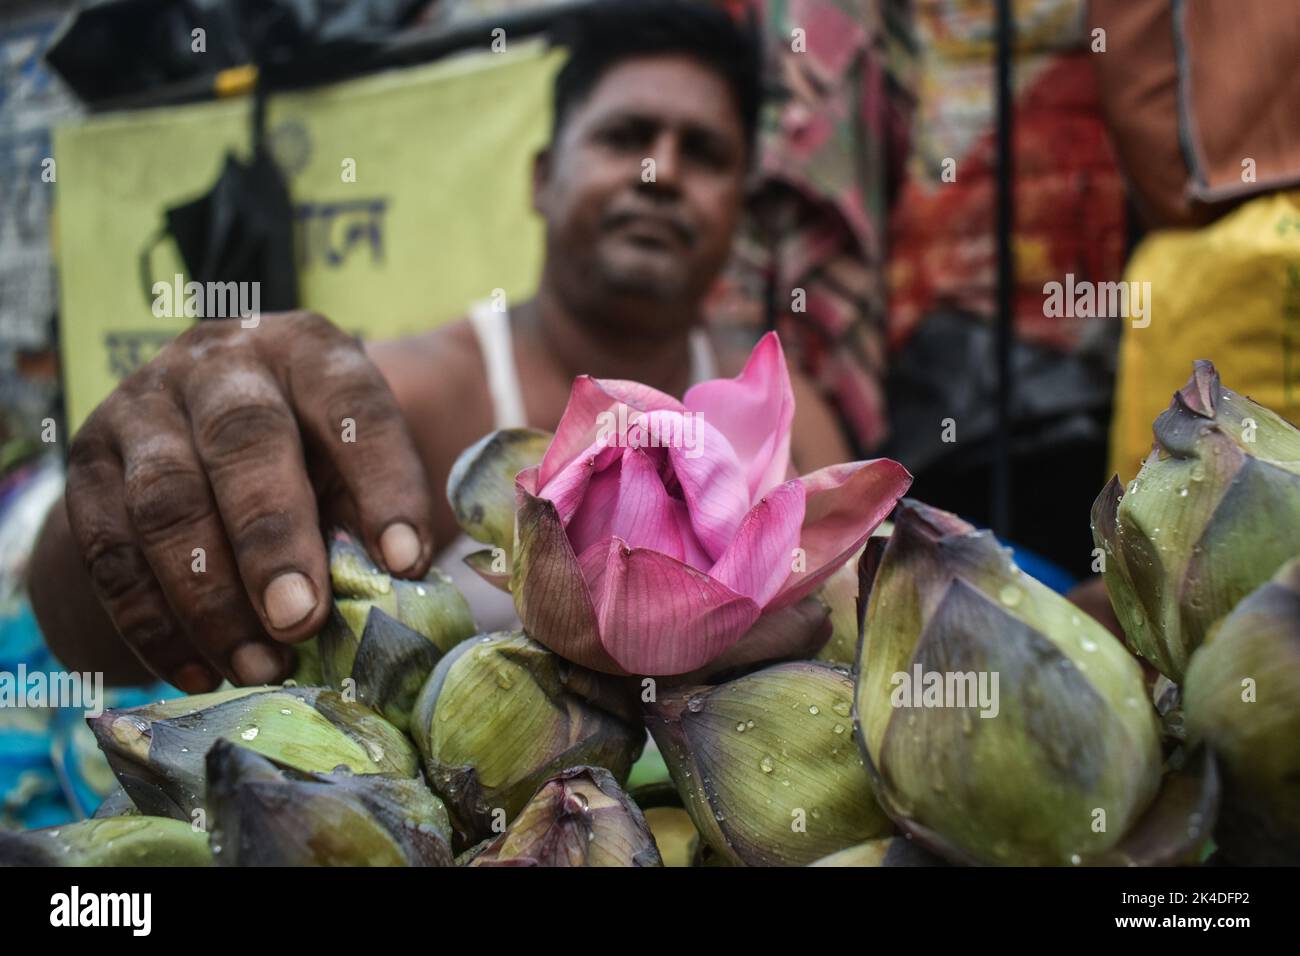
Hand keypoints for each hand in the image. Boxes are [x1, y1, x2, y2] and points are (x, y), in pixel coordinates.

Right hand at [64, 312, 435, 690]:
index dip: (382, 482)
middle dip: (273, 540)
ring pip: (165, 501)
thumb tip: (385, 592)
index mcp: (307, 351)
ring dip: (211, 598)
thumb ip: (364, 513)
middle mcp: (219, 363)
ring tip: (259, 665)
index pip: (351, 404)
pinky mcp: (85, 464)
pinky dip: (154, 623)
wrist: (200, 444)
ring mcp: (140, 406)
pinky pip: (109, 552)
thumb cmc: (309, 460)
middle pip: (242, 442)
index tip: (405, 560)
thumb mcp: (350, 466)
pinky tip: (199, 672)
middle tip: (301, 620)